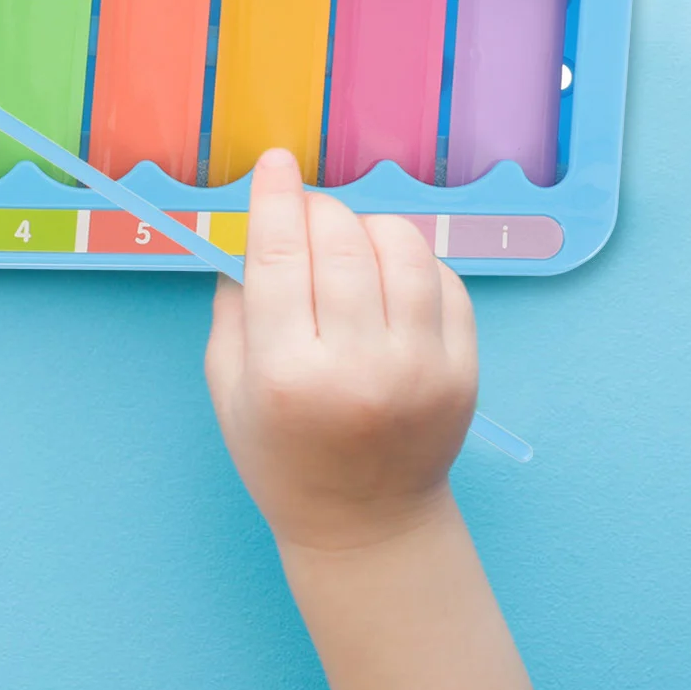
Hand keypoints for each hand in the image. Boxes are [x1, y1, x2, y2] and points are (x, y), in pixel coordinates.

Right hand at [205, 147, 476, 553]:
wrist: (366, 526)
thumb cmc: (281, 455)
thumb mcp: (227, 388)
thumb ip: (233, 306)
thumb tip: (252, 230)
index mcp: (286, 373)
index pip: (279, 255)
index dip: (275, 198)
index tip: (275, 163)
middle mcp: (357, 367)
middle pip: (339, 242)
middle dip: (317, 211)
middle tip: (305, 218)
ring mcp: (420, 369)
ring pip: (401, 247)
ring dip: (368, 228)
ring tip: (350, 246)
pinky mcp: (463, 372)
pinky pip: (444, 279)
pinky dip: (413, 260)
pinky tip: (389, 278)